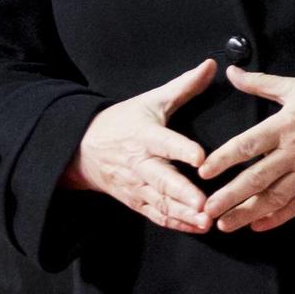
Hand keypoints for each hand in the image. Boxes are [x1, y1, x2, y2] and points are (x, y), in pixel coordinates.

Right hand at [69, 59, 215, 233]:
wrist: (83, 149)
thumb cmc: (123, 122)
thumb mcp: (151, 100)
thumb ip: (184, 86)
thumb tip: (211, 65)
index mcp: (146, 136)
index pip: (165, 143)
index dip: (182, 150)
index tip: (201, 157)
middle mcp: (141, 163)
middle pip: (162, 180)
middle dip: (183, 193)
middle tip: (204, 204)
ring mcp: (137, 186)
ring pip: (161, 202)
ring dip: (183, 214)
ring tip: (206, 221)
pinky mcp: (136, 201)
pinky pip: (157, 215)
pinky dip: (176, 223)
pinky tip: (196, 228)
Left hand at [198, 67, 294, 233]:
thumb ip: (260, 83)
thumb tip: (232, 72)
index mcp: (284, 126)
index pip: (248, 145)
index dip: (224, 159)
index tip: (203, 172)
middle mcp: (294, 152)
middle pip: (256, 178)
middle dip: (229, 196)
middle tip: (206, 209)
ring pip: (273, 198)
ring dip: (247, 213)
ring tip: (224, 224)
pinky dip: (276, 218)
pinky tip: (258, 226)